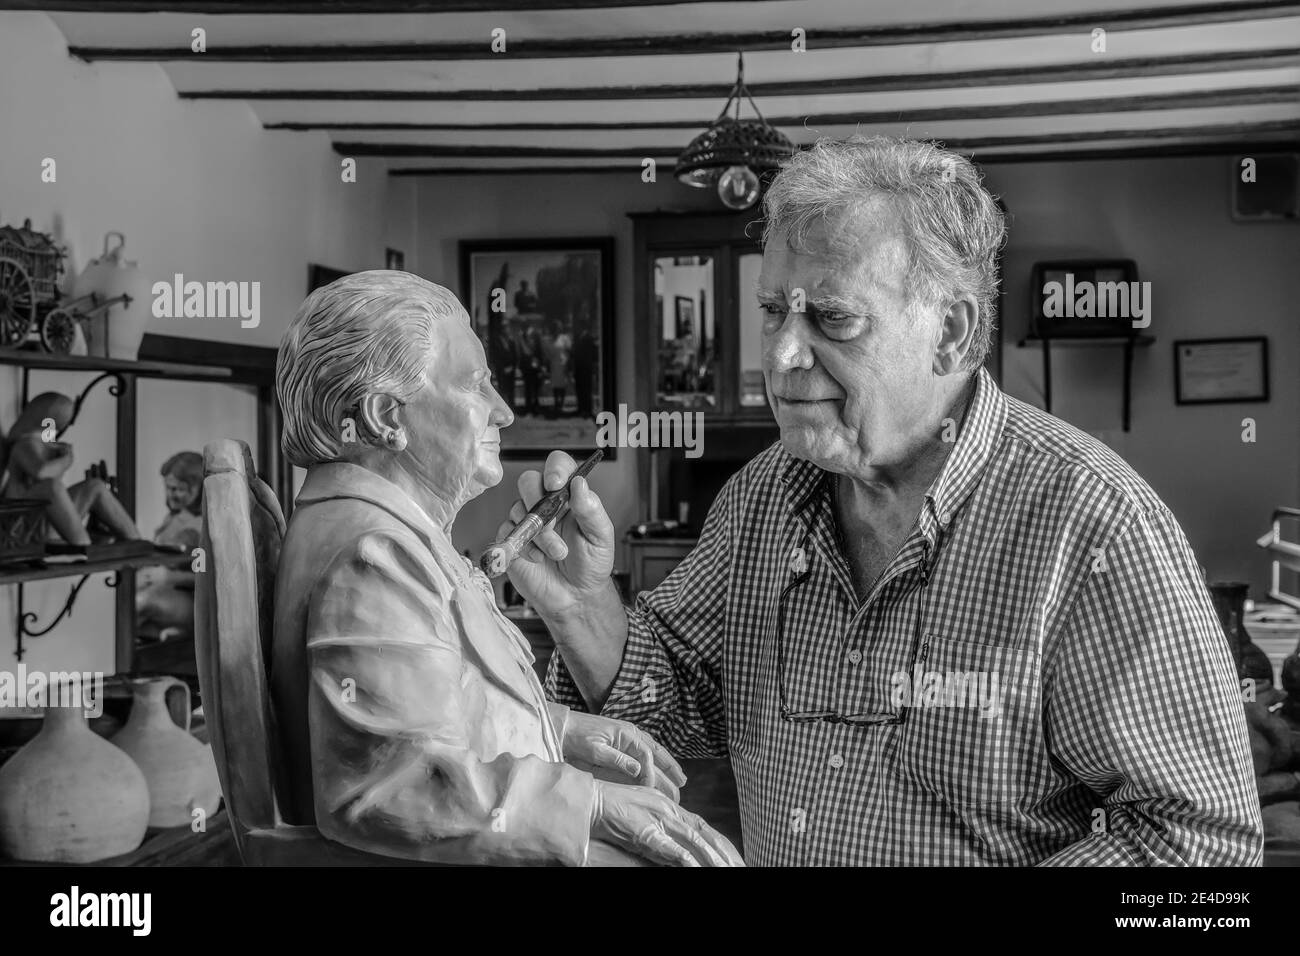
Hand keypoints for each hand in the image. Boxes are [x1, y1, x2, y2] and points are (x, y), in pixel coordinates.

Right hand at [499, 450, 615, 618]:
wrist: (575, 597)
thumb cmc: (590, 564)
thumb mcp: (600, 538)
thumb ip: (591, 510)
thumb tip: (579, 484)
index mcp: (569, 496)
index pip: (558, 466)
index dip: (554, 469)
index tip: (555, 484)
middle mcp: (545, 504)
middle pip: (528, 481)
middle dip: (538, 502)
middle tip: (554, 524)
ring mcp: (527, 521)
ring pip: (518, 510)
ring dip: (539, 534)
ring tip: (558, 553)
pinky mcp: (512, 539)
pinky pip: (508, 533)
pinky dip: (525, 547)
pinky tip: (539, 559)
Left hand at [563, 712, 685, 801]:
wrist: (565, 726)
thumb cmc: (578, 737)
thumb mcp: (595, 750)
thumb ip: (617, 759)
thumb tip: (638, 769)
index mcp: (626, 734)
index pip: (646, 756)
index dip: (651, 774)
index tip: (653, 789)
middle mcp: (631, 733)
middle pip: (657, 752)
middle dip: (670, 769)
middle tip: (682, 785)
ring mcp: (628, 736)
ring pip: (654, 751)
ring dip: (667, 764)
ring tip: (680, 778)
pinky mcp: (623, 740)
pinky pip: (646, 750)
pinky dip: (656, 759)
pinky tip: (661, 767)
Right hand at [591, 780, 743, 866]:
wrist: (590, 802)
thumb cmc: (612, 808)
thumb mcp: (642, 816)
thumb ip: (660, 829)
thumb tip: (675, 850)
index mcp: (670, 807)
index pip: (702, 826)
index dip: (719, 843)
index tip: (733, 858)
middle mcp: (670, 811)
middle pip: (705, 834)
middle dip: (725, 854)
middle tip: (740, 867)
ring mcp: (660, 820)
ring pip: (696, 842)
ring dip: (714, 860)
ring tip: (729, 871)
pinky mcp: (648, 833)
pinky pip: (674, 850)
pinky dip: (689, 862)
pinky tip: (699, 870)